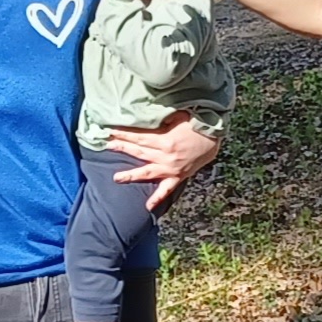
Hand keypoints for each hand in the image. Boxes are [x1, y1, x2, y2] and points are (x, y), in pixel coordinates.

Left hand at [103, 111, 220, 210]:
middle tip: (107, 145)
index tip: (110, 131)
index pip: (139, 137)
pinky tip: (148, 206)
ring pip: (147, 173)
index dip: (124, 134)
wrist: (214, 138)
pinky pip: (167, 189)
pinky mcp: (178, 176)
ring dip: (131, 175)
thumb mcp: (179, 116)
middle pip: (139, 152)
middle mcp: (166, 157)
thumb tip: (146, 115)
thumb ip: (162, 118)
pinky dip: (158, 198)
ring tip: (116, 178)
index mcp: (165, 141)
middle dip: (122, 148)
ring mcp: (171, 168)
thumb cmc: (197, 123)